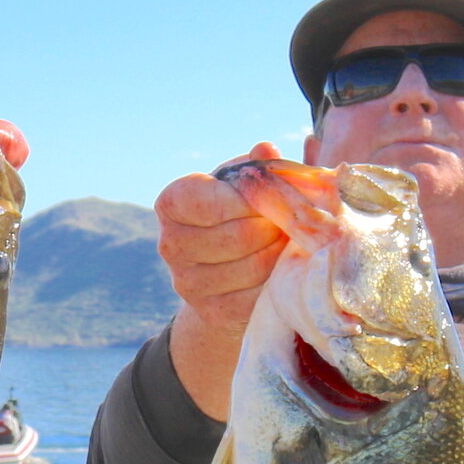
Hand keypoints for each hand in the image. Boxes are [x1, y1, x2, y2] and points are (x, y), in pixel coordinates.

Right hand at [159, 143, 327, 420]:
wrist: (229, 269)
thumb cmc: (241, 212)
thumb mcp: (247, 184)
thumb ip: (258, 167)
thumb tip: (266, 150)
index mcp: (172, 203)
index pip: (207, 202)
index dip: (249, 200)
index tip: (273, 198)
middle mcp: (170, 244)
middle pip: (237, 236)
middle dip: (274, 228)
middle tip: (293, 223)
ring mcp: (187, 283)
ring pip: (250, 267)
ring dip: (280, 255)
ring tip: (289, 243)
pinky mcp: (210, 313)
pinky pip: (255, 298)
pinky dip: (276, 283)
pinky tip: (282, 270)